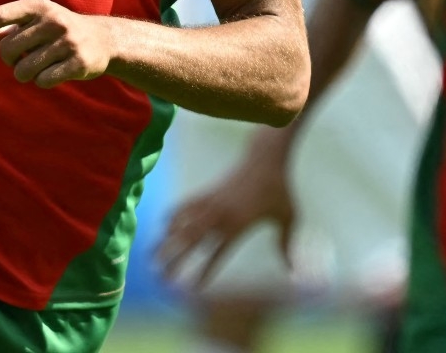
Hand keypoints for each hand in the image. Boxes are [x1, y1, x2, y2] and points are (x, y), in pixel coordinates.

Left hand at [0, 0, 115, 87]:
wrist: (105, 39)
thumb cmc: (58, 30)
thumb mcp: (35, 21)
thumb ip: (5, 28)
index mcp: (37, 5)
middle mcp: (52, 20)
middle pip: (7, 49)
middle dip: (10, 60)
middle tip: (23, 58)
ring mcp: (67, 41)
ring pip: (23, 70)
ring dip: (26, 74)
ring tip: (40, 66)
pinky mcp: (78, 62)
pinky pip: (43, 81)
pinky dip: (42, 81)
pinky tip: (55, 73)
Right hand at [155, 138, 294, 287]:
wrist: (265, 157)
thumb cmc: (280, 188)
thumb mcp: (288, 217)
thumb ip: (286, 245)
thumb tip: (292, 271)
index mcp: (239, 224)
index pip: (218, 253)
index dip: (206, 271)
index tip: (194, 287)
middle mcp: (221, 215)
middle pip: (192, 241)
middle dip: (176, 260)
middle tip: (162, 277)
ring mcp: (211, 202)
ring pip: (183, 225)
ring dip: (166, 241)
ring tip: (152, 255)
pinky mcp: (207, 192)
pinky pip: (185, 206)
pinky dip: (174, 216)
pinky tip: (164, 227)